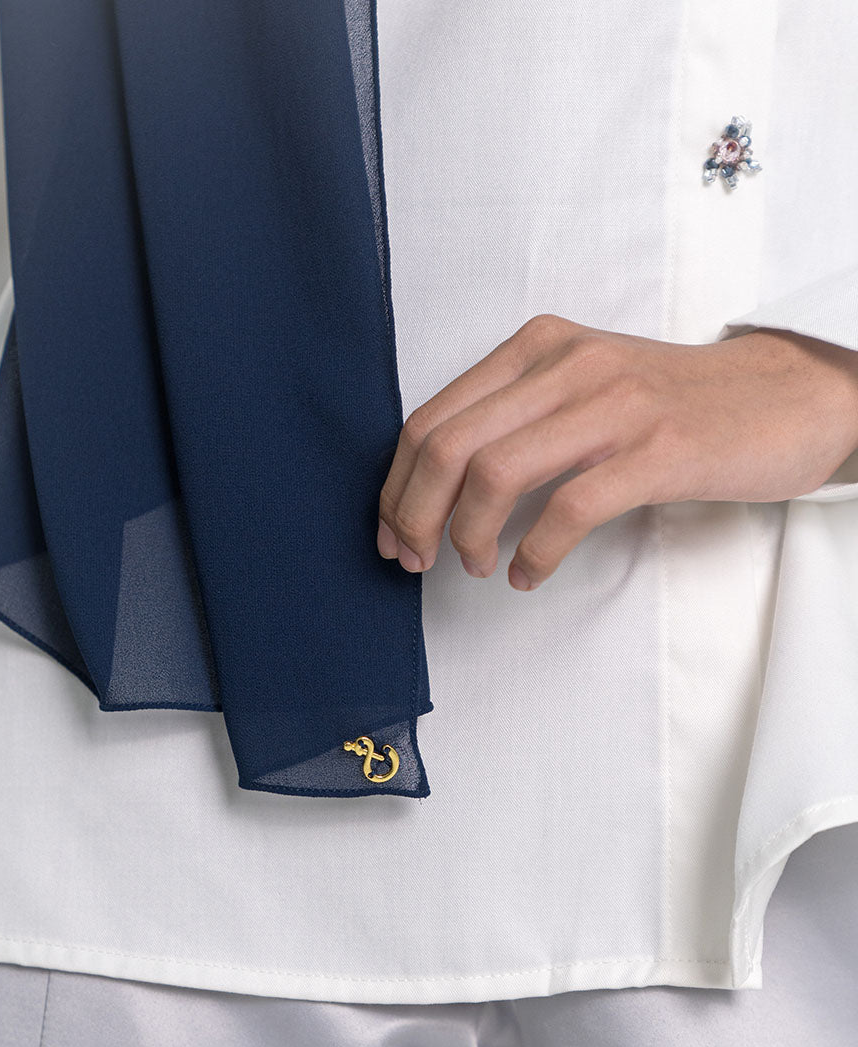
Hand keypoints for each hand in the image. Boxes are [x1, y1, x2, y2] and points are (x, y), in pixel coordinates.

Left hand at [376, 314, 857, 589]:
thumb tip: (432, 489)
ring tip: (475, 565)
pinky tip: (527, 573)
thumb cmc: (667, 403)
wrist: (782, 395)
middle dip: (414, 515)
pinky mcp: (657, 452)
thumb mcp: (577, 385)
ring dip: (467, 535)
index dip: (397, 486)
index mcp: (535, 347)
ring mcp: (612, 406)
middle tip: (415, 559)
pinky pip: (567, 509)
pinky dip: (534, 552)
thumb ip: (511, 418)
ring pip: (494, 473)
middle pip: (448, 446)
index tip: (392, 533)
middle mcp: (566, 365)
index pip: (432, 418)